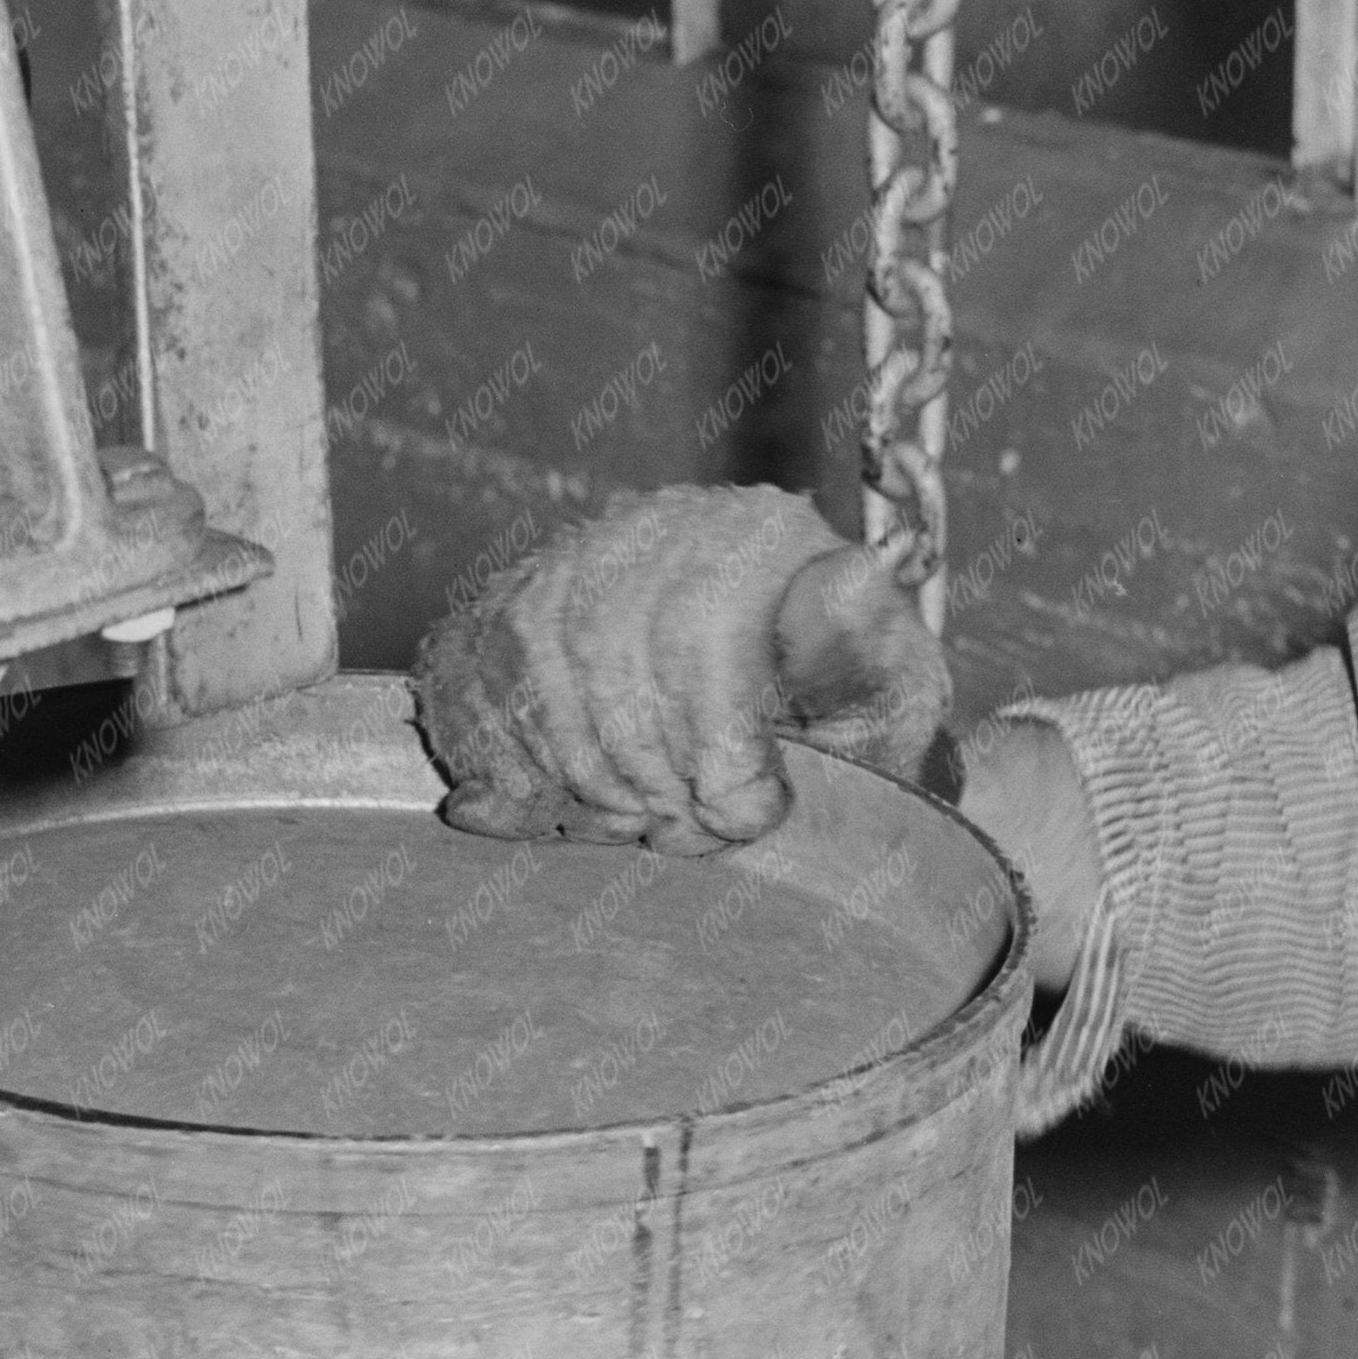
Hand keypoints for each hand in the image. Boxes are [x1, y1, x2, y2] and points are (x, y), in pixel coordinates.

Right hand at [412, 488, 950, 848]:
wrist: (774, 723)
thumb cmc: (836, 724)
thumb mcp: (884, 701)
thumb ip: (864, 658)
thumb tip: (847, 578)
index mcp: (762, 534)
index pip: (702, 628)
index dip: (715, 745)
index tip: (743, 815)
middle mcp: (660, 525)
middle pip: (607, 651)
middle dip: (644, 770)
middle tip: (683, 832)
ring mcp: (576, 558)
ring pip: (535, 662)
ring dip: (579, 770)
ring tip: (633, 819)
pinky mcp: (510, 603)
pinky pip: (473, 671)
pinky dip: (506, 753)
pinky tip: (558, 802)